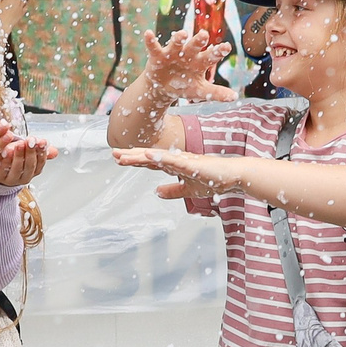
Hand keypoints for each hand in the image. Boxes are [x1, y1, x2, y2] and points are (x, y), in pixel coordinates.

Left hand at [0, 134, 57, 188]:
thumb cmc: (15, 161)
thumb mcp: (29, 155)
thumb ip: (41, 152)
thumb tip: (55, 151)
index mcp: (34, 171)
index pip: (41, 162)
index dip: (42, 152)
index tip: (42, 142)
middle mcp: (24, 177)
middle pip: (30, 166)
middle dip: (31, 152)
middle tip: (30, 141)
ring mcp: (11, 179)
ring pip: (17, 168)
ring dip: (18, 156)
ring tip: (19, 144)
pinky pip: (2, 170)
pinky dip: (4, 160)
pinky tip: (5, 151)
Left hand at [113, 146, 239, 199]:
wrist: (232, 176)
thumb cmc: (213, 180)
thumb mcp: (188, 189)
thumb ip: (172, 191)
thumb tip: (156, 192)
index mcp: (174, 165)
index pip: (150, 163)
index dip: (134, 160)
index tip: (118, 158)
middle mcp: (176, 160)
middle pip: (149, 158)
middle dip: (131, 156)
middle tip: (113, 154)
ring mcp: (183, 160)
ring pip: (157, 157)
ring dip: (140, 156)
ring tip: (124, 155)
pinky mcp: (192, 163)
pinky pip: (174, 160)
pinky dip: (160, 157)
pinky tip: (148, 155)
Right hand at [140, 28, 224, 104]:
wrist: (163, 88)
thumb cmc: (184, 86)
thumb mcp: (200, 91)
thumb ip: (216, 93)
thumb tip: (234, 97)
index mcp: (200, 62)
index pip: (211, 55)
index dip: (218, 51)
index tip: (226, 47)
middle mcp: (188, 54)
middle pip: (195, 46)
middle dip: (199, 41)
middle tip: (204, 35)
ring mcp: (172, 53)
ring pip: (176, 43)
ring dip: (178, 38)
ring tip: (182, 34)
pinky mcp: (157, 56)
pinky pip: (154, 47)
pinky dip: (150, 41)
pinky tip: (148, 33)